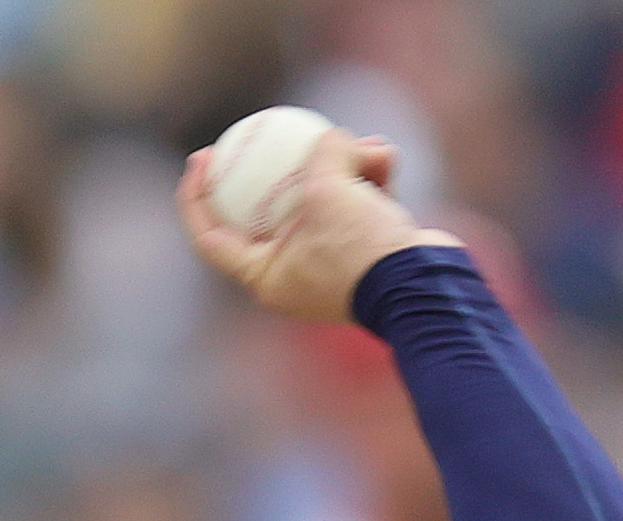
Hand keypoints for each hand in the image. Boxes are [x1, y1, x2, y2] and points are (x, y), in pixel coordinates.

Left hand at [177, 129, 461, 322]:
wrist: (425, 286)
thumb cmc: (363, 248)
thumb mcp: (329, 187)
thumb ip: (321, 151)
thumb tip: (329, 138)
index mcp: (267, 278)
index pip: (212, 238)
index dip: (196, 198)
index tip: (201, 156)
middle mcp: (293, 278)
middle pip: (266, 212)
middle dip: (280, 167)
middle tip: (265, 131)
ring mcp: (328, 268)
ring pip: (319, 204)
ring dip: (341, 166)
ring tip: (366, 145)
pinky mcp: (361, 259)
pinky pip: (352, 211)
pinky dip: (366, 184)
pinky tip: (385, 159)